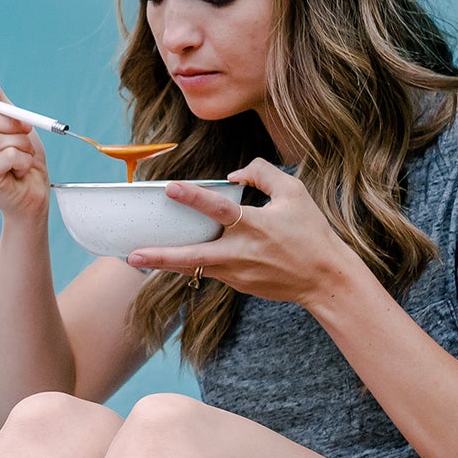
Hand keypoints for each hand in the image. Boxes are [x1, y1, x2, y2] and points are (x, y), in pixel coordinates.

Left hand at [126, 160, 366, 308]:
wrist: (325, 279)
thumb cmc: (312, 232)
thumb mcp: (295, 193)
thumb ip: (263, 174)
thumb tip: (233, 173)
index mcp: (255, 225)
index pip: (219, 209)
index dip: (194, 197)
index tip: (169, 188)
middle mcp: (242, 252)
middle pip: (195, 255)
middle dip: (162, 256)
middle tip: (132, 255)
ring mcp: (238, 273)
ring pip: (195, 267)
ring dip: (166, 264)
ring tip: (136, 259)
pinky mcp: (239, 284)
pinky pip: (209, 271)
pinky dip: (190, 265)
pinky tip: (171, 260)